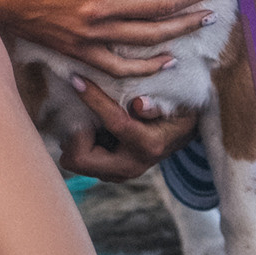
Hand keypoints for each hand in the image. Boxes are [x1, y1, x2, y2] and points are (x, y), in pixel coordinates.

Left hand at [61, 78, 199, 182]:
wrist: (180, 135)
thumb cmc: (177, 111)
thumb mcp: (176, 102)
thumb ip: (159, 104)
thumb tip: (140, 105)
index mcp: (148, 145)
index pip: (113, 122)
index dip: (93, 99)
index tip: (77, 80)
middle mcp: (130, 166)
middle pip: (80, 159)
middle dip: (75, 133)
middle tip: (79, 110)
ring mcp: (117, 174)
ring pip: (75, 161)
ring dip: (75, 137)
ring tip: (85, 116)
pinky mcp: (108, 174)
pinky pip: (80, 160)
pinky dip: (79, 142)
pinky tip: (91, 125)